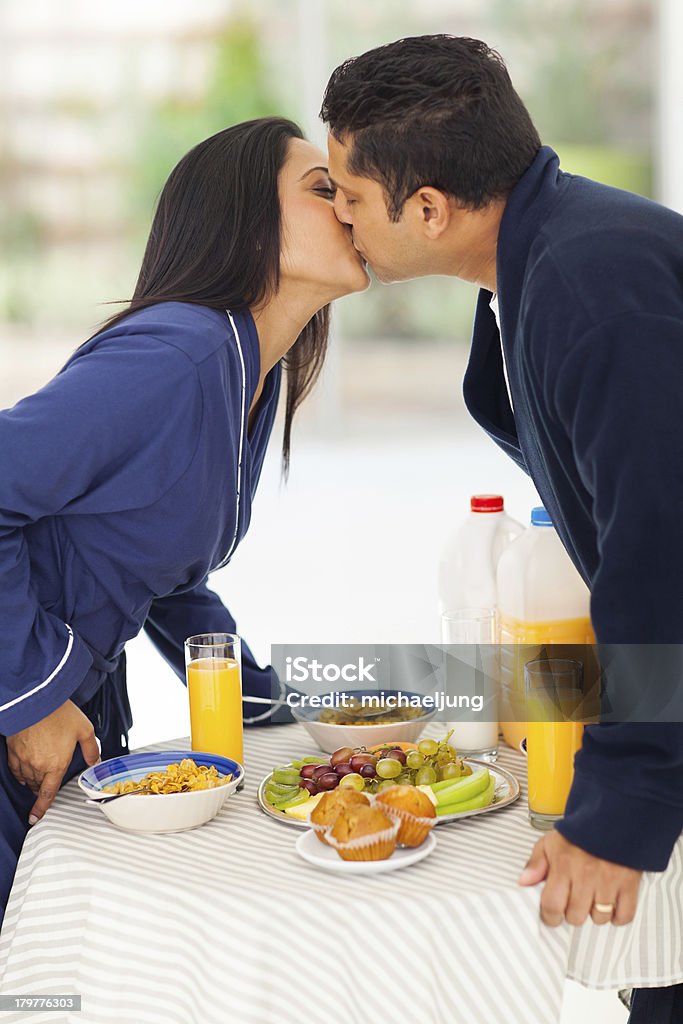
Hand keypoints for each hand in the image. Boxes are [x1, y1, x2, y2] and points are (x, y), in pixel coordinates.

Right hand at [6, 699, 100, 824]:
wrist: (37, 700)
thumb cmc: (61, 713)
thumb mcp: (84, 729)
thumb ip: (91, 749)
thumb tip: (96, 762)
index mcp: (56, 764)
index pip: (47, 794)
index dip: (41, 809)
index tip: (35, 818)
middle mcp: (38, 766)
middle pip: (38, 787)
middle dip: (42, 790)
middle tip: (45, 789)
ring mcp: (23, 759)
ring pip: (26, 779)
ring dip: (33, 782)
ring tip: (38, 777)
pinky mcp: (13, 750)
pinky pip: (15, 769)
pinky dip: (20, 773)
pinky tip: (24, 770)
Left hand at [518, 829, 641, 926]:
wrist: (613, 815)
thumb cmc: (581, 830)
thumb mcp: (550, 841)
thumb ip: (535, 863)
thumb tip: (524, 883)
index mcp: (563, 865)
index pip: (552, 906)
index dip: (550, 916)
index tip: (552, 914)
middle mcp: (586, 876)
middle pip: (575, 917)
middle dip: (572, 912)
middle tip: (573, 900)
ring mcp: (609, 882)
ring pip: (599, 918)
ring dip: (594, 912)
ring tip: (592, 898)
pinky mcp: (630, 884)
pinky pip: (624, 916)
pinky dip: (617, 916)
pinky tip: (610, 904)